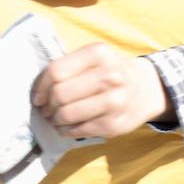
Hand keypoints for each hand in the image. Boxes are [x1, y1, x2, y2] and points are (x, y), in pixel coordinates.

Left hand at [31, 44, 168, 137]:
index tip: (38, 96)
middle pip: (60, 94)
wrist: (146, 89)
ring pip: (66, 114)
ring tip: (57, 118)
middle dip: (47, 105)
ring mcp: (113, 102)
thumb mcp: (94, 59)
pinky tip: (68, 126)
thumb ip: (68, 67)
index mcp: (99, 54)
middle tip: (46, 109)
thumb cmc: (111, 71)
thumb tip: (38, 92)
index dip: (40, 87)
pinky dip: (66, 130)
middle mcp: (109, 76)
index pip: (56, 72)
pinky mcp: (113, 125)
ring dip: (55, 119)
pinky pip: (77, 130)